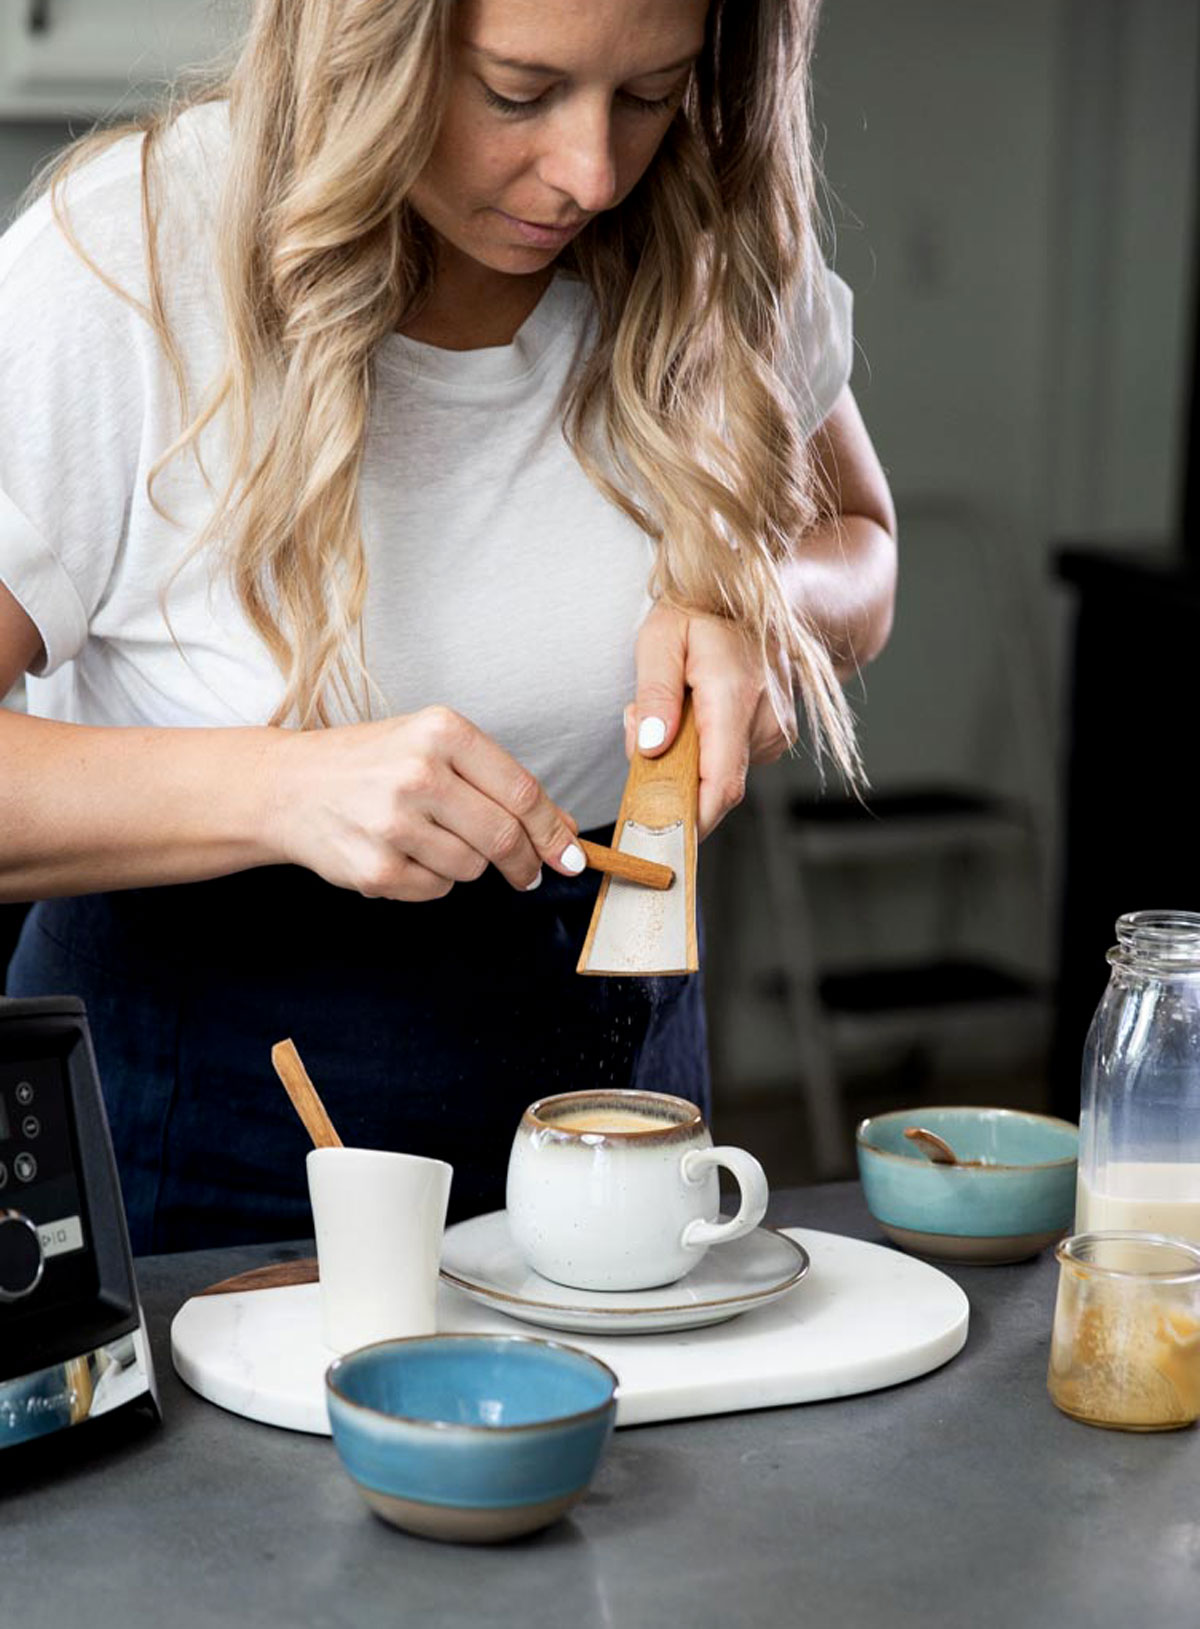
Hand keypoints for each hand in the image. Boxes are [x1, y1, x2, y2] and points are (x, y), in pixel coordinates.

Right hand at [271, 706, 580, 900]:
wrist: (286, 787)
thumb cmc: (370, 763)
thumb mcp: (432, 747)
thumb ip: (498, 782)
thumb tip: (562, 830)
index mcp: (440, 731)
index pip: (522, 792)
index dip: (554, 832)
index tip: (571, 855)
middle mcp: (417, 773)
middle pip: (504, 836)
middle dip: (525, 863)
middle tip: (528, 874)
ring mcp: (393, 823)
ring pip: (472, 867)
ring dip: (466, 864)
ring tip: (428, 839)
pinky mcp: (375, 868)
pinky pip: (436, 889)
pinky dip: (431, 880)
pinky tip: (402, 854)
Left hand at [626, 604, 794, 836]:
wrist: (757, 596)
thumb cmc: (703, 612)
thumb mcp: (660, 637)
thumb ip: (655, 693)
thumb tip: (652, 748)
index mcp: (736, 696)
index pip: (719, 786)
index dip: (689, 821)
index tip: (656, 834)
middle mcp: (766, 722)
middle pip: (712, 785)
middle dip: (669, 776)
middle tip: (645, 726)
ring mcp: (776, 733)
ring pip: (718, 775)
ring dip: (685, 759)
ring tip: (675, 708)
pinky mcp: (775, 738)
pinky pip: (730, 763)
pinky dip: (703, 750)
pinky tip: (697, 714)